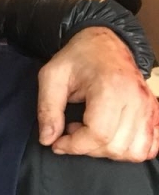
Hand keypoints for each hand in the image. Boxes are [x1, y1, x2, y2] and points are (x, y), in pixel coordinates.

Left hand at [37, 27, 158, 160]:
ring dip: (108, 151)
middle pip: (115, 146)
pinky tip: (112, 137)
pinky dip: (131, 150)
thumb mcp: (51, 76)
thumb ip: (47, 109)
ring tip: (91, 131)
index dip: (74, 145)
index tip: (58, 142)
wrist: (104, 43)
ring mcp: (149, 106)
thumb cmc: (77, 58)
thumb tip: (47, 139)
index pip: (98, 134)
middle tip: (72, 130)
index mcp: (111, 87)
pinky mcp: (154, 112)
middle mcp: (136, 98)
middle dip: (87, 148)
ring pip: (134, 151)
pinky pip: (150, 146)